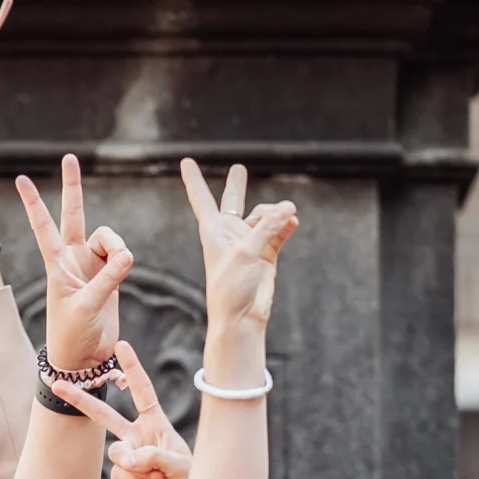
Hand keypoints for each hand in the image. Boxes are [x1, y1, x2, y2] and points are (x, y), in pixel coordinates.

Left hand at [18, 156, 129, 372]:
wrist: (84, 356)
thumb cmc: (73, 334)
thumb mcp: (86, 307)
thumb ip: (108, 280)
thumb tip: (128, 256)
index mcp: (56, 264)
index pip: (43, 227)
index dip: (34, 202)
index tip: (20, 178)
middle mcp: (72, 258)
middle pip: (74, 215)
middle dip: (72, 188)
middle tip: (69, 158)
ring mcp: (90, 264)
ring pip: (109, 237)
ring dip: (118, 246)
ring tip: (123, 265)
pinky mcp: (108, 274)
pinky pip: (120, 254)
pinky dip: (124, 258)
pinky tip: (124, 270)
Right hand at [47, 340, 189, 478]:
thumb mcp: (181, 463)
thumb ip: (153, 455)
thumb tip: (126, 459)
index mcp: (156, 425)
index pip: (142, 391)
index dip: (132, 369)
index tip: (121, 346)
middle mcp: (139, 437)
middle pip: (105, 414)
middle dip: (82, 399)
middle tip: (59, 385)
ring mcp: (129, 458)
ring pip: (116, 452)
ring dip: (135, 465)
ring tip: (154, 477)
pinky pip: (117, 474)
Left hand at [182, 159, 297, 327]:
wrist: (242, 317)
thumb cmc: (230, 288)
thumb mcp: (246, 253)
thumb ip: (267, 228)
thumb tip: (289, 208)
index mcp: (213, 230)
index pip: (202, 198)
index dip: (194, 179)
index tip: (185, 161)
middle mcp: (230, 233)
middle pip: (234, 201)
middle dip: (237, 185)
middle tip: (239, 168)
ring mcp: (249, 242)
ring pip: (266, 216)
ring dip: (277, 213)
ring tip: (289, 213)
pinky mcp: (267, 254)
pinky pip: (279, 231)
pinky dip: (286, 225)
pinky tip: (293, 221)